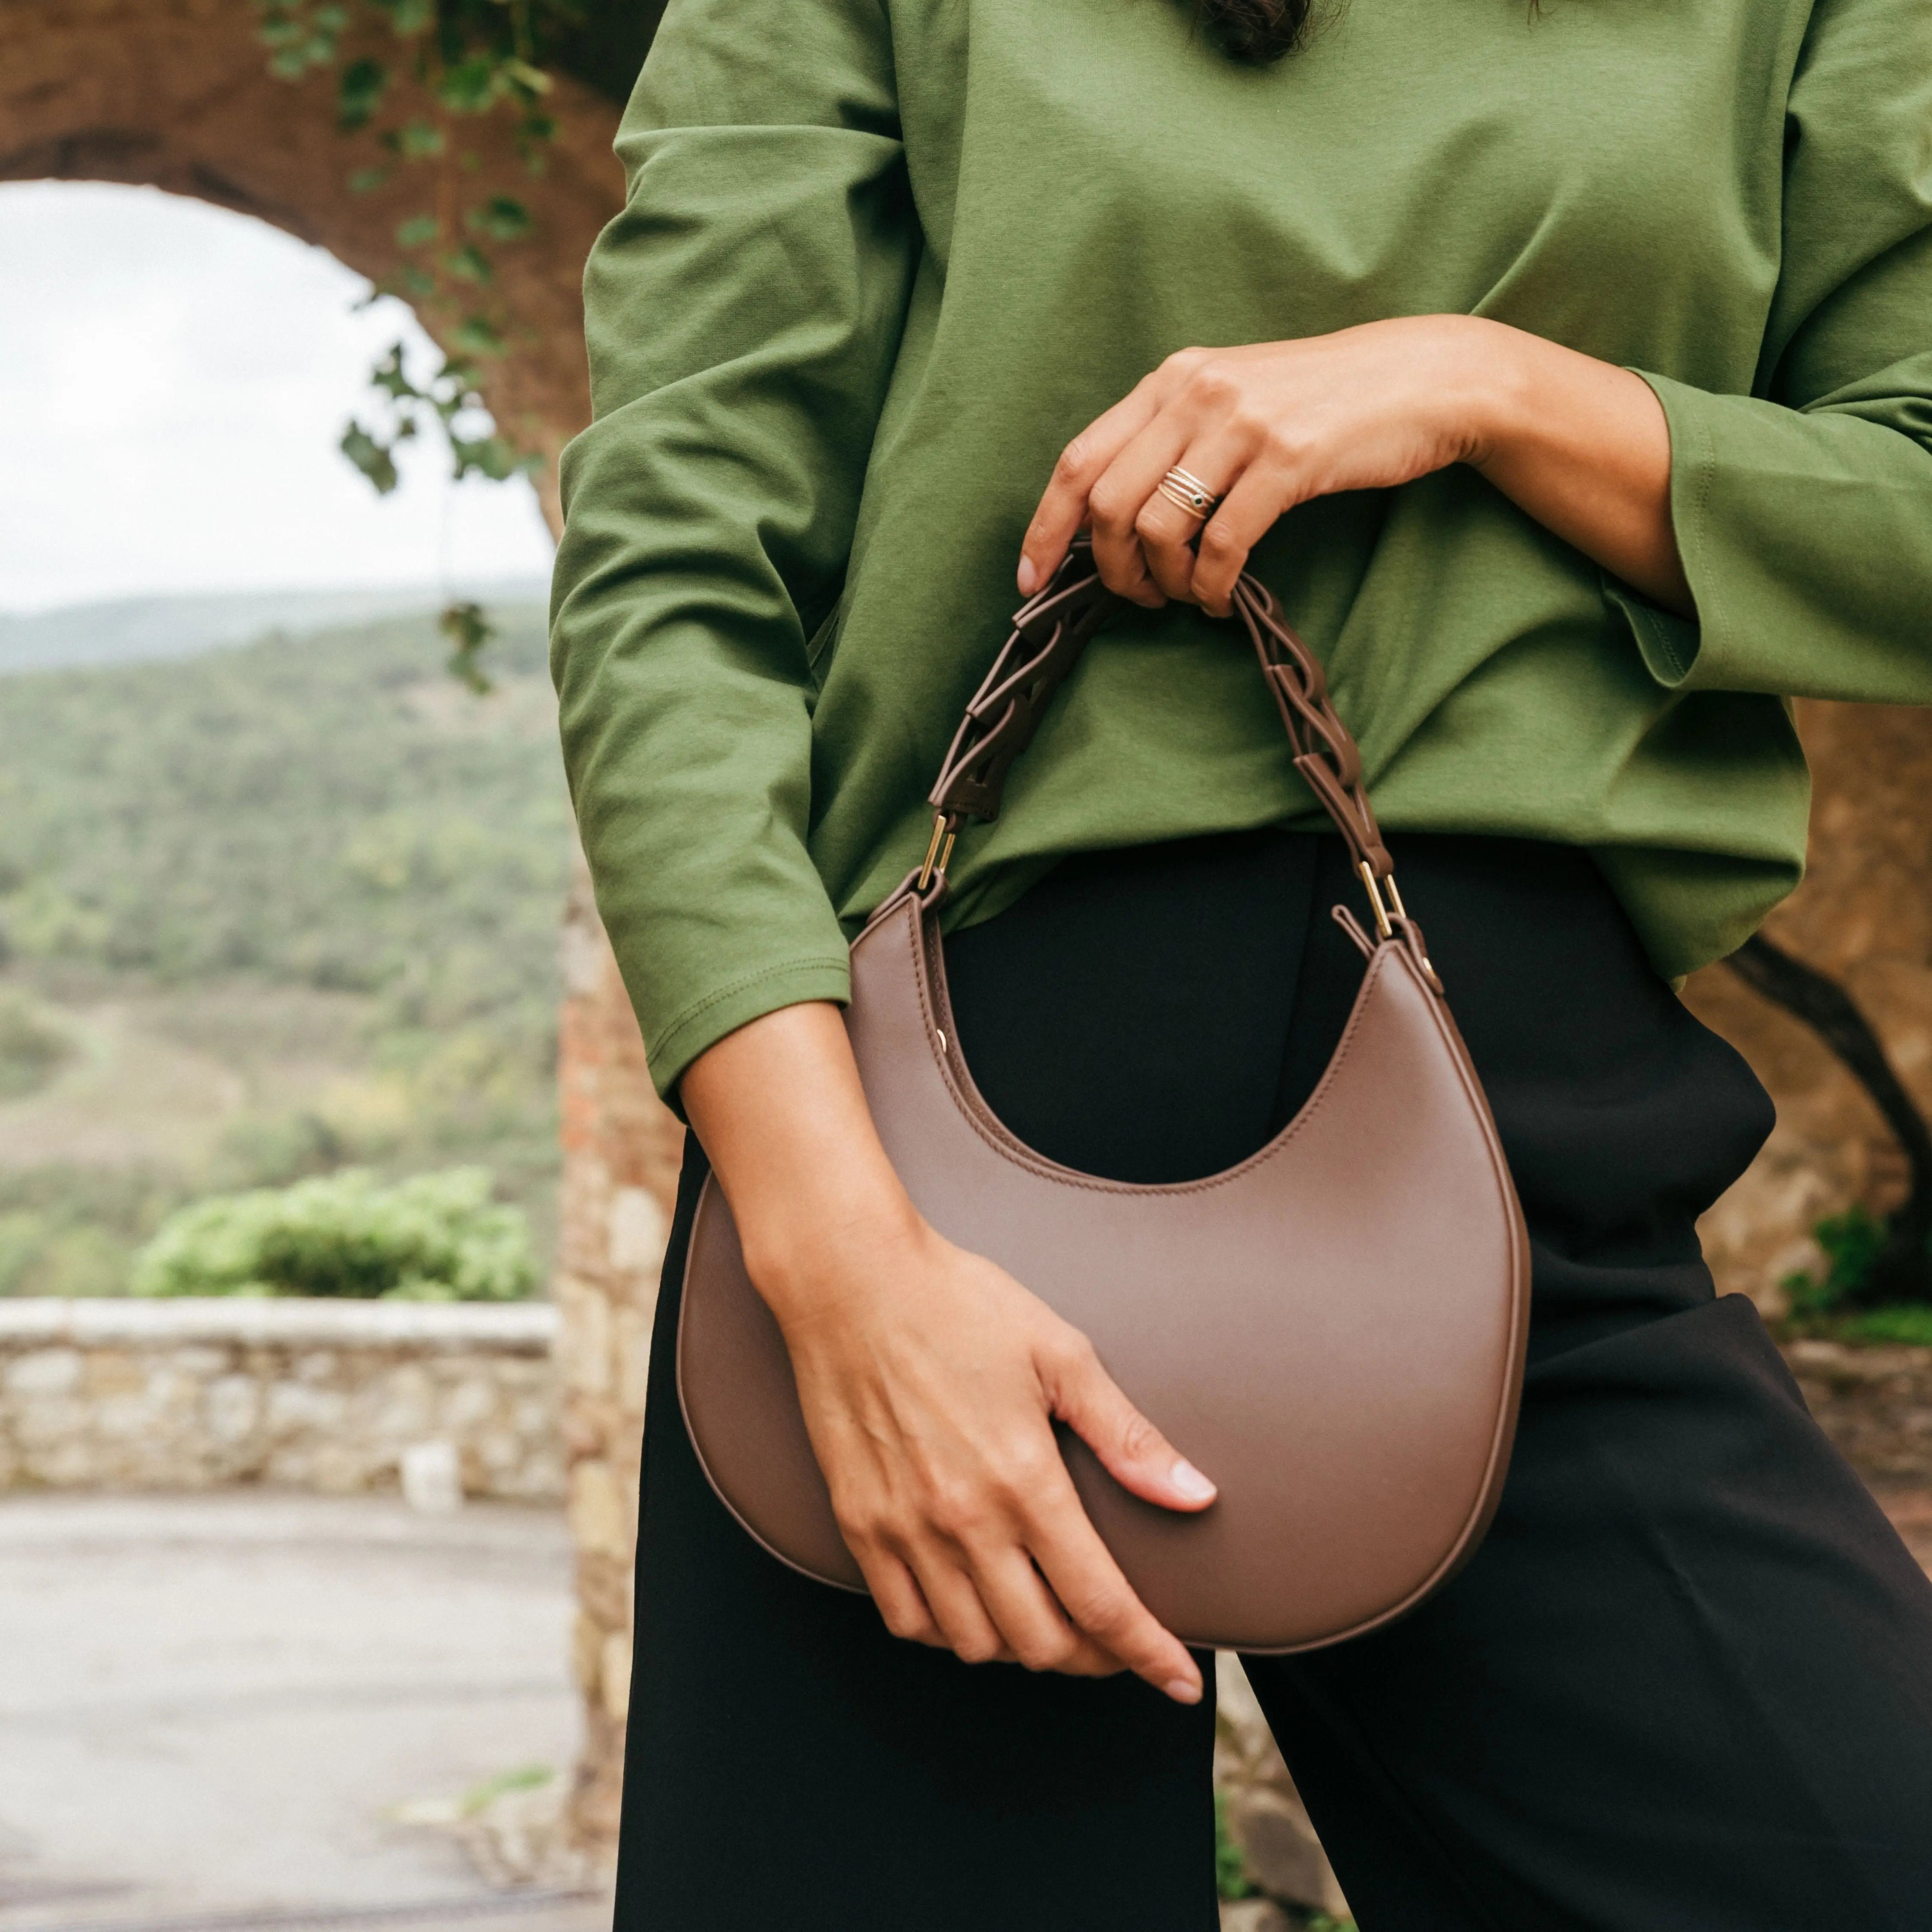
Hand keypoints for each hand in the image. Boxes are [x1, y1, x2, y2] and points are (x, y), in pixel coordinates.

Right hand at [767, 1200, 1214, 1697]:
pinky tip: (973, 1603)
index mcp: (1024, 1480)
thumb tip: (1198, 1497)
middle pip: (1041, 1642)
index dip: (1150, 1655)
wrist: (850, 1280)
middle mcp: (963, 1521)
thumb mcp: (1061, 1354)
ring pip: (973, 1643)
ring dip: (1023, 1646)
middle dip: (1093, 1656)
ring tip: (1049, 1617)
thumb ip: (1129, 1437)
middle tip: (1116, 1636)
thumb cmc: (960, 1304)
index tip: (1182, 1683)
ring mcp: (904, 1529)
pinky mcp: (860, 1523)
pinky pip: (905, 1618)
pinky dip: (948, 1631)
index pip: (1102, 1605)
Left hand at [1019, 314, 1691, 617]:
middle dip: (1110, 569)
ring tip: (1186, 597)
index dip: (1045, 527)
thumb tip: (1118, 515)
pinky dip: (1211, 587)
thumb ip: (1176, 438)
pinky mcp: (1289, 460)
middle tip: (1138, 599)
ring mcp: (1243, 424)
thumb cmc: (1324, 401)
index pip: (1078, 458)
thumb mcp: (1235, 399)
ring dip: (1164, 582)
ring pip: (1158, 526)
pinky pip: (1223, 544)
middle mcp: (1197, 393)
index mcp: (1173, 380)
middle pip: (1108, 502)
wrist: (1422, 378)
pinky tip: (1221, 601)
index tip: (1032, 580)